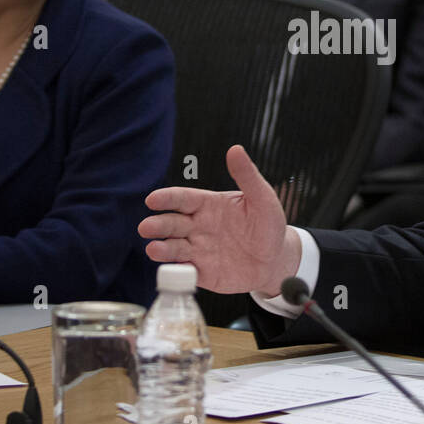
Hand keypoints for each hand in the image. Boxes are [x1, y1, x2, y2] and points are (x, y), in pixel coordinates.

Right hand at [140, 145, 299, 295]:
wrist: (277, 260)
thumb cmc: (268, 225)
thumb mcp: (262, 198)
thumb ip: (247, 176)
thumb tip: (235, 149)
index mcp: (208, 205)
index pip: (182, 199)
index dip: (167, 198)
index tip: (152, 199)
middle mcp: (197, 227)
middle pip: (172, 224)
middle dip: (157, 225)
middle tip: (146, 227)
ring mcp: (198, 250)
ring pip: (174, 248)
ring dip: (161, 249)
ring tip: (154, 249)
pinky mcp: (202, 273)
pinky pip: (185, 273)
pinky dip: (176, 272)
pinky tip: (171, 270)